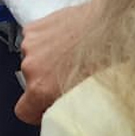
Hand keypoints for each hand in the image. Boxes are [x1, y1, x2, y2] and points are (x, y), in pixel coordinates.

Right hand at [14, 0, 101, 125]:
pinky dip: (46, 41)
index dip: (36, 111)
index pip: (23, 110)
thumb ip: (67, 104)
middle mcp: (30, 67)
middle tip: (69, 75)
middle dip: (46, 81)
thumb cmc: (106, 57)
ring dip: (45, 59)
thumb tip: (66, 109)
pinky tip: (66, 38)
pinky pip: (34, 41)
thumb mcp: (87, 94)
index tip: (47, 107)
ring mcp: (30, 45)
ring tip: (70, 53)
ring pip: (33, 60)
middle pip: (31, 82)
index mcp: (41, 88)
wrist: (111, 25)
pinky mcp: (34, 27)